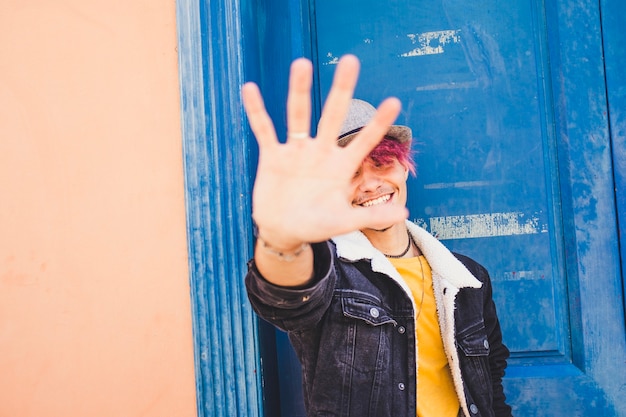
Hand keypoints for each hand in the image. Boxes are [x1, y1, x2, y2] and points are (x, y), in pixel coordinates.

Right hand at [242, 55, 407, 249]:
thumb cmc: (316, 225)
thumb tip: (404, 214)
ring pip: (298, 115)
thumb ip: (371, 216)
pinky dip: (256, 111)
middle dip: (341, 90)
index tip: (395, 101)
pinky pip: (264, 130)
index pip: (364, 140)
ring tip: (302, 63)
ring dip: (299, 90)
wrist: (284, 231)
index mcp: (341, 166)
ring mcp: (296, 152)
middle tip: (350, 60)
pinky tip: (250, 89)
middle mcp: (320, 152)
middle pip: (332, 114)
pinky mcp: (272, 156)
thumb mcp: (344, 222)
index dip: (377, 123)